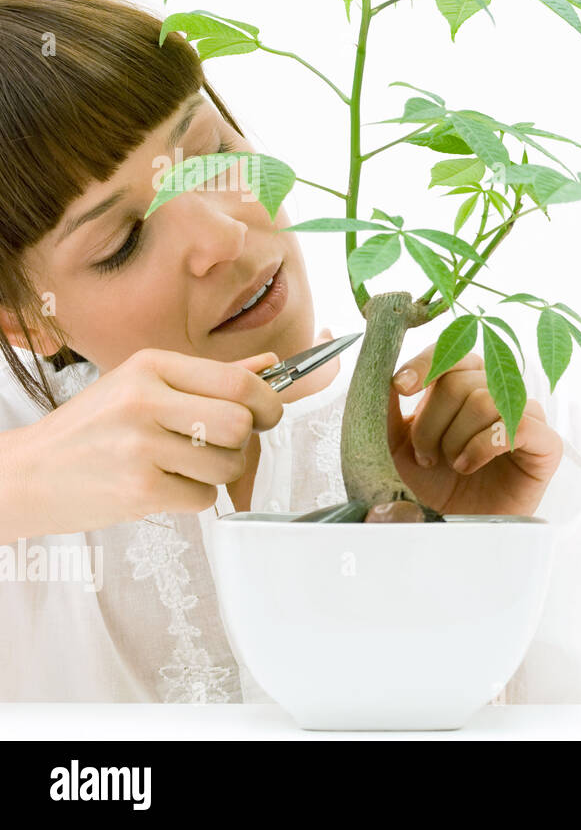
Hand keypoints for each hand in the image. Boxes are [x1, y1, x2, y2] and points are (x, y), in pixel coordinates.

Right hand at [0, 347, 282, 542]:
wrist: (27, 473)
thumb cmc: (93, 428)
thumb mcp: (143, 385)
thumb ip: (209, 377)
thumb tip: (271, 365)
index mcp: (151, 366)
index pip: (239, 381)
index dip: (268, 401)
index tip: (266, 414)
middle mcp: (145, 400)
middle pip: (241, 424)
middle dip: (244, 442)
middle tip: (224, 445)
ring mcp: (140, 446)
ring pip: (228, 465)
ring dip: (218, 474)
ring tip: (184, 467)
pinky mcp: (139, 489)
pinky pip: (204, 498)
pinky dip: (193, 497)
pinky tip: (163, 486)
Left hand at [387, 348, 562, 515]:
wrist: (458, 526)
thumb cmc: (433, 485)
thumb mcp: (398, 446)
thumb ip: (388, 410)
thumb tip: (380, 375)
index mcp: (467, 384)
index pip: (451, 352)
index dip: (425, 363)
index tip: (401, 387)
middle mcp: (500, 392)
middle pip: (460, 381)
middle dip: (432, 421)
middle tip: (426, 455)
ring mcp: (526, 416)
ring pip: (486, 400)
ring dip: (456, 437)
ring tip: (451, 464)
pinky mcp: (547, 443)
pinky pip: (516, 426)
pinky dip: (482, 446)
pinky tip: (468, 465)